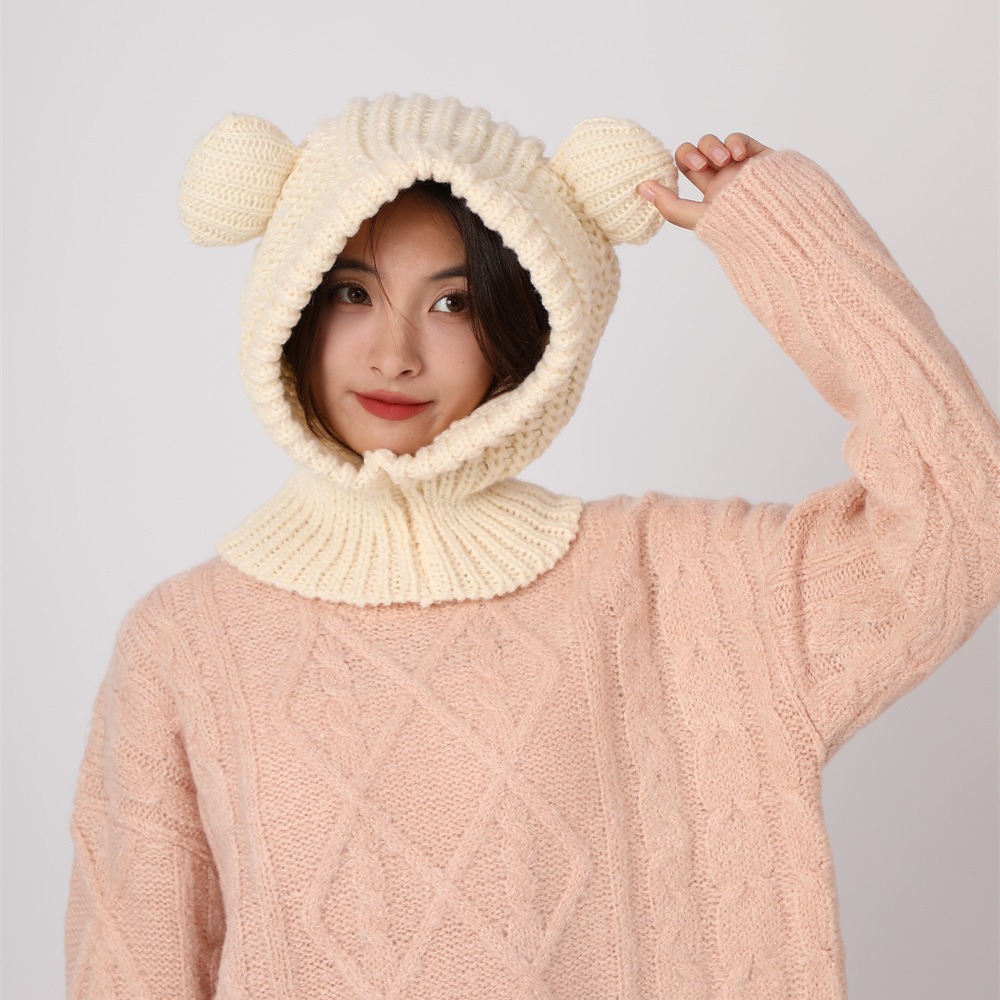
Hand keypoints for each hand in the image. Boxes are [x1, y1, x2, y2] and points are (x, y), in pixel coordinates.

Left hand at [639, 133, 770, 229]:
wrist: (779, 222)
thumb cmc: (740, 226)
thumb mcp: (699, 219)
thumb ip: (670, 206)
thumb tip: (642, 188)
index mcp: (710, 193)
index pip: (686, 167)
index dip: (680, 160)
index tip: (683, 168)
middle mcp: (724, 178)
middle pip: (697, 151)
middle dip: (693, 152)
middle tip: (700, 164)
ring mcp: (741, 165)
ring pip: (715, 143)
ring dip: (713, 148)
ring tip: (722, 161)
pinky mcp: (759, 156)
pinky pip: (739, 139)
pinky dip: (734, 142)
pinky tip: (737, 154)